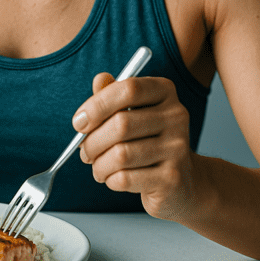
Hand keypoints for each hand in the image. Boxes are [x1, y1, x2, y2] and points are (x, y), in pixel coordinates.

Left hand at [72, 73, 194, 221]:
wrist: (180, 182)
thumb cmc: (147, 141)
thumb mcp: (131, 112)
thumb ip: (113, 94)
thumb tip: (100, 79)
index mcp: (165, 91)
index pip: (128, 89)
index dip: (97, 105)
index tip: (79, 122)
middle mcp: (176, 116)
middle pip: (121, 123)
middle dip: (92, 141)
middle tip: (85, 152)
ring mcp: (177, 148)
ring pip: (120, 154)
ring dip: (99, 164)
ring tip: (98, 167)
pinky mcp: (172, 179)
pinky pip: (125, 178)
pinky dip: (110, 180)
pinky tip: (114, 178)